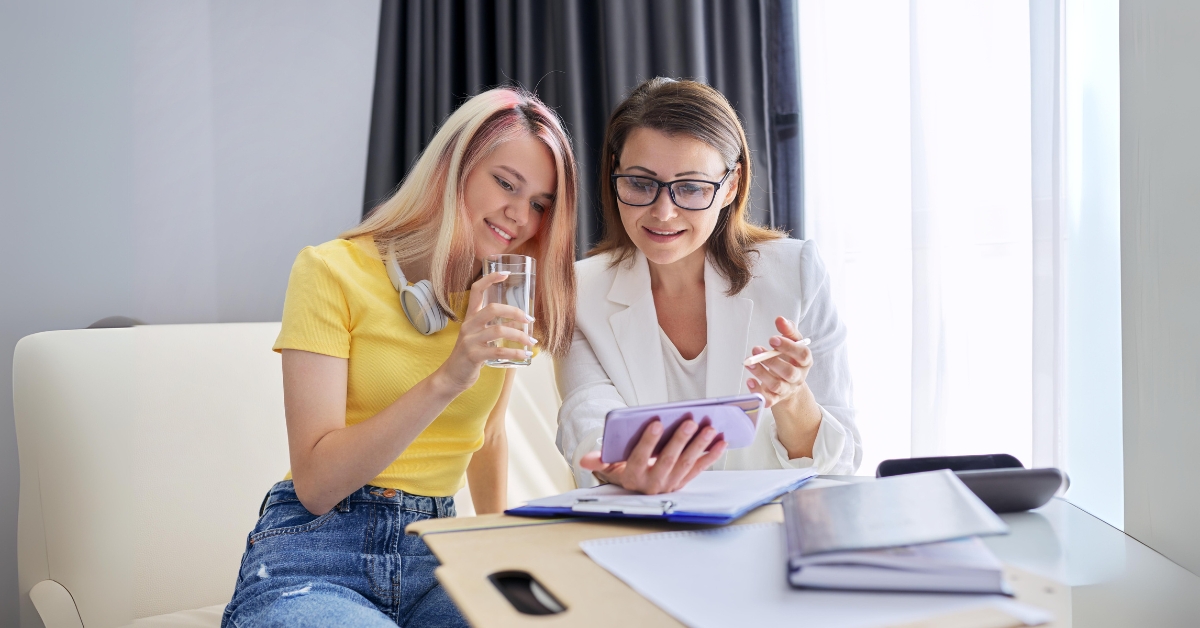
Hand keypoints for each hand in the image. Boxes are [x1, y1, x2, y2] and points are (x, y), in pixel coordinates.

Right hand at [436, 271, 537, 392]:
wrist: (452, 376)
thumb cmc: (470, 355)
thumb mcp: (479, 337)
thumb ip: (495, 327)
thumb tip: (522, 323)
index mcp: (470, 317)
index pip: (476, 291)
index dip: (490, 279)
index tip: (506, 273)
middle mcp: (468, 325)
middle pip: (493, 309)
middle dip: (515, 312)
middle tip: (529, 320)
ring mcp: (469, 340)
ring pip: (499, 330)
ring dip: (520, 336)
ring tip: (532, 342)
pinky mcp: (473, 356)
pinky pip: (498, 351)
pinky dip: (515, 353)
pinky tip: (525, 355)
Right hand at [578, 418, 726, 494]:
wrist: (637, 488)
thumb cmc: (624, 468)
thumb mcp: (610, 466)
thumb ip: (600, 460)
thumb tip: (584, 460)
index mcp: (633, 476)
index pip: (640, 457)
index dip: (648, 441)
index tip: (657, 423)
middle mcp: (653, 483)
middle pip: (668, 460)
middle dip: (679, 440)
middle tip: (689, 421)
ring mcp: (671, 483)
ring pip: (687, 463)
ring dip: (699, 446)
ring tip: (709, 428)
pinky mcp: (685, 481)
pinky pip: (700, 468)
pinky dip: (711, 455)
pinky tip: (721, 441)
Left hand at [744, 317, 812, 408]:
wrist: (790, 383)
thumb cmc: (790, 358)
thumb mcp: (792, 343)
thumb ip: (788, 330)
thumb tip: (780, 319)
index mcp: (805, 362)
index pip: (802, 355)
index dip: (788, 347)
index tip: (772, 338)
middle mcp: (798, 377)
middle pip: (789, 373)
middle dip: (772, 361)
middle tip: (757, 349)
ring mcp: (787, 389)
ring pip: (776, 385)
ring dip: (761, 373)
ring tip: (749, 363)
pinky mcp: (775, 399)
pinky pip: (768, 399)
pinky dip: (758, 392)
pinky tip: (750, 381)